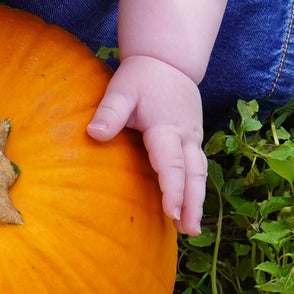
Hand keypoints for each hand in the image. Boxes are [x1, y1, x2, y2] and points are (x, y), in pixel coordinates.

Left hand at [87, 53, 207, 235]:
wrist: (168, 61)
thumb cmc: (141, 77)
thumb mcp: (122, 89)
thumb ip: (110, 112)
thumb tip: (94, 134)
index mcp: (167, 127)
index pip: (171, 163)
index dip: (172, 189)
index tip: (170, 212)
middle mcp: (186, 136)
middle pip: (193, 175)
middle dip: (192, 204)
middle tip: (188, 231)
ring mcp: (193, 138)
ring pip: (199, 174)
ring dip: (197, 201)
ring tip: (191, 230)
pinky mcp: (193, 140)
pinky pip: (197, 168)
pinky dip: (195, 189)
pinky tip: (189, 209)